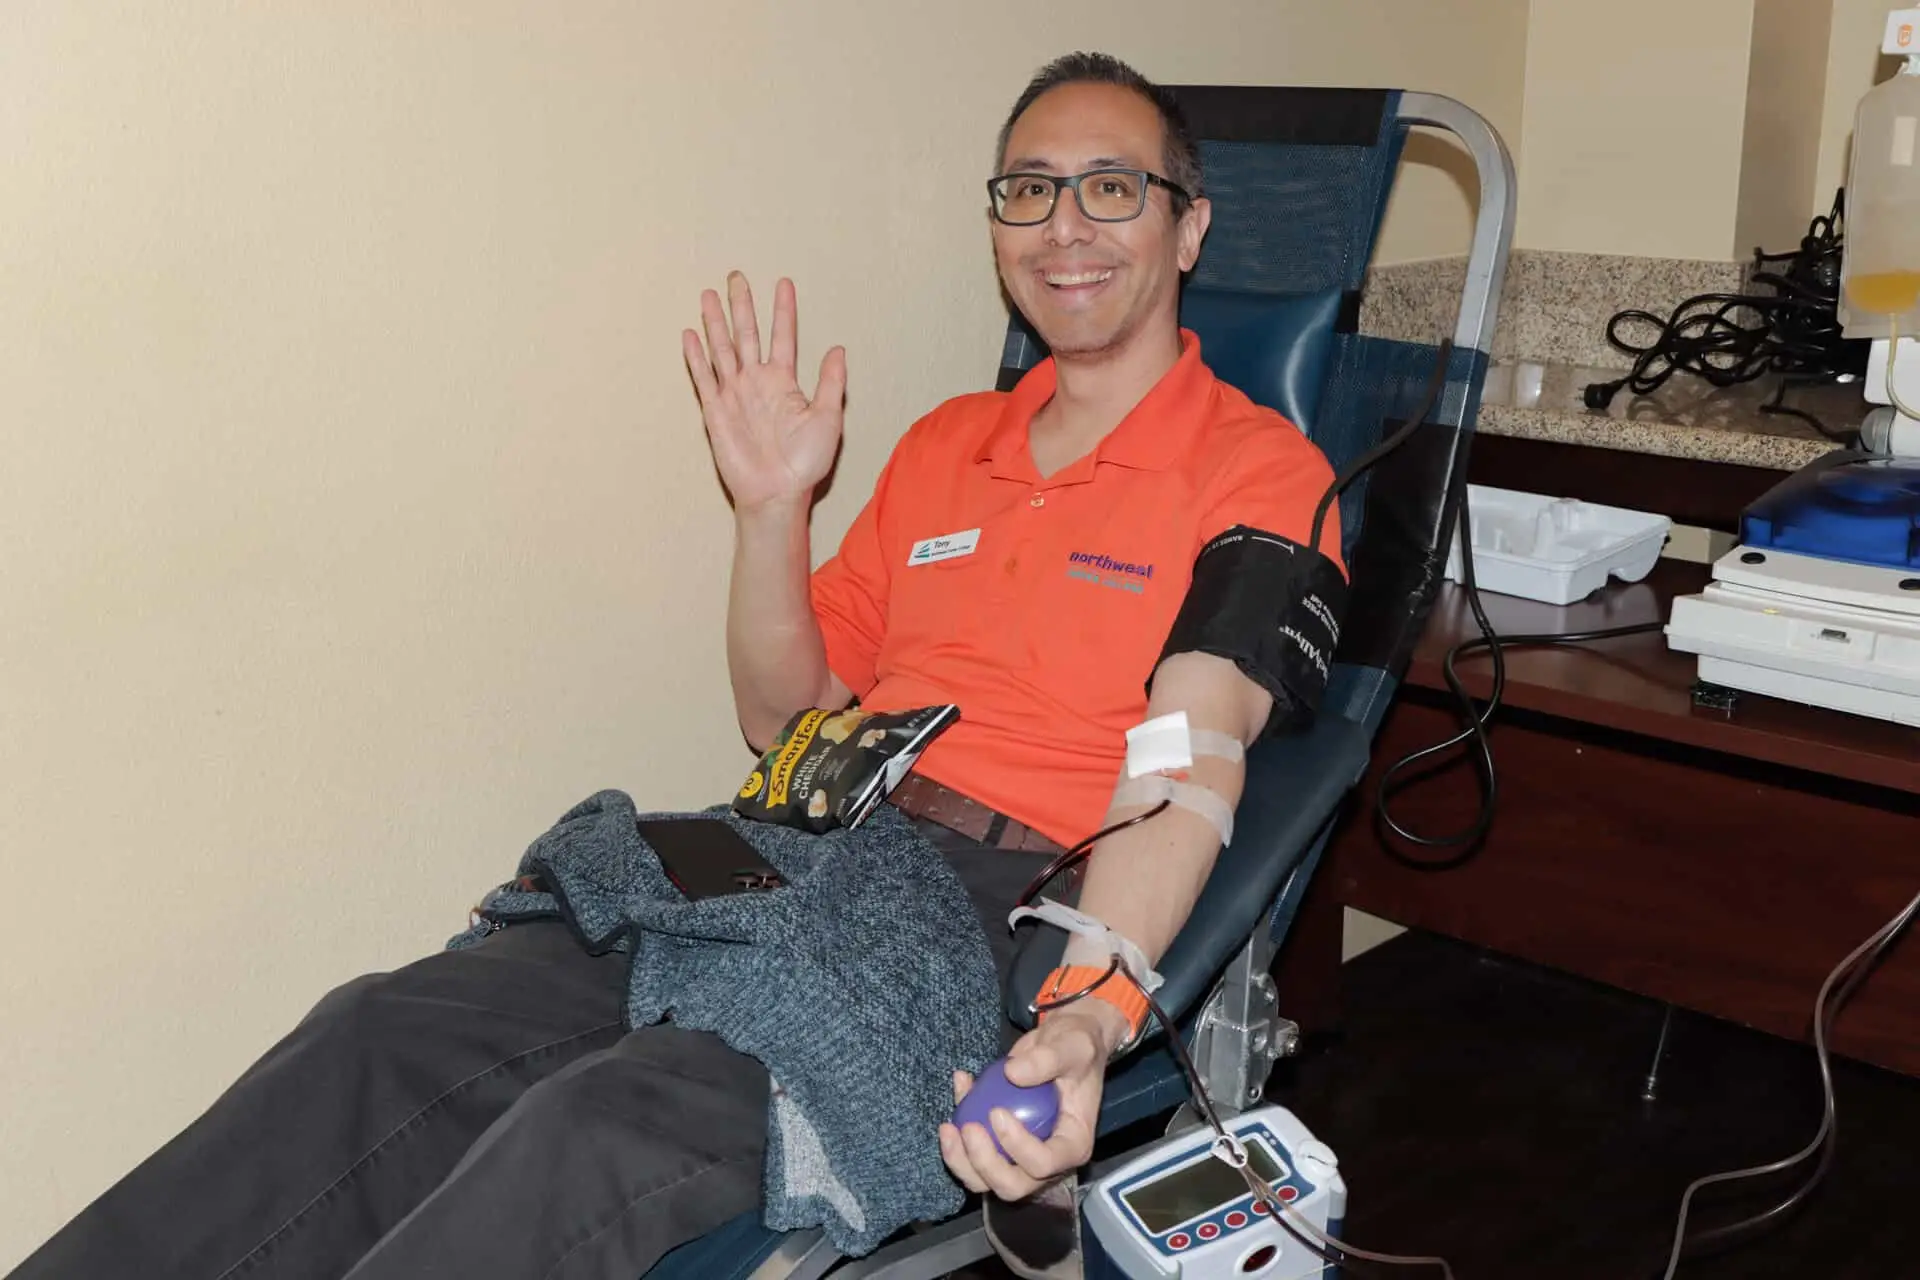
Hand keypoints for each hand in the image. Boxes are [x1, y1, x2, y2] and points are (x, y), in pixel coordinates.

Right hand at [682, 272, 846, 512]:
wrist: (777, 492)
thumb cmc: (805, 463)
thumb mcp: (828, 418)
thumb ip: (831, 383)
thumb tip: (838, 349)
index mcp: (784, 382)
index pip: (783, 336)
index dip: (784, 310)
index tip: (784, 283)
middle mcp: (757, 382)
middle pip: (747, 333)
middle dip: (741, 305)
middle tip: (736, 276)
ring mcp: (734, 394)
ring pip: (722, 348)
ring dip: (715, 322)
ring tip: (708, 294)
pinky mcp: (716, 410)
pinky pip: (704, 378)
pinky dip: (696, 356)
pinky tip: (690, 334)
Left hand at [939, 1002, 1126, 1200]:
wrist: (1063, 1043)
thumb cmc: (1075, 1048)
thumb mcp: (1071, 1046)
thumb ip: (1047, 1059)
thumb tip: (1013, 1073)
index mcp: (1072, 1145)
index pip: (1044, 1165)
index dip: (1017, 1147)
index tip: (996, 1112)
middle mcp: (1048, 1161)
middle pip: (1012, 1185)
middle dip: (983, 1163)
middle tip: (968, 1127)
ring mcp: (1021, 1157)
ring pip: (985, 1180)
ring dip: (960, 1160)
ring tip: (948, 1126)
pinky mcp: (1000, 1146)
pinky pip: (972, 1155)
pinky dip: (956, 1134)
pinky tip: (960, 1087)